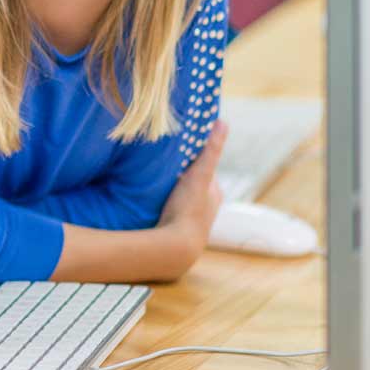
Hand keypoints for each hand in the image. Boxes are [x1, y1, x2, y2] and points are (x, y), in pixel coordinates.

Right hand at [158, 122, 228, 264]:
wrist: (175, 248)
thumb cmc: (190, 210)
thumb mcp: (201, 174)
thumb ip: (211, 149)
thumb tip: (222, 122)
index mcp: (214, 193)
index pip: (204, 167)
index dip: (191, 155)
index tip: (177, 145)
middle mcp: (205, 208)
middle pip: (191, 182)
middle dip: (179, 172)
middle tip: (161, 159)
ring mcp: (190, 220)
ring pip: (179, 196)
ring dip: (168, 188)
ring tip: (151, 177)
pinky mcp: (174, 229)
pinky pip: (168, 209)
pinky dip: (161, 201)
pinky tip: (147, 198)